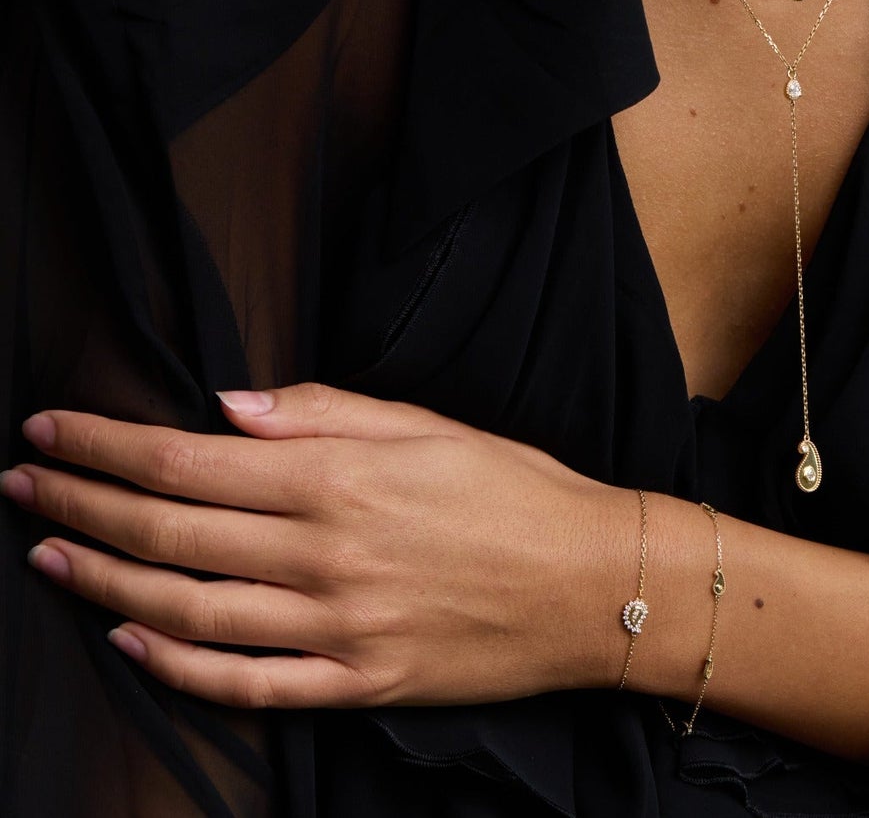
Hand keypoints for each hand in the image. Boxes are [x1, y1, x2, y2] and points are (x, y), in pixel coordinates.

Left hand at [0, 384, 626, 708]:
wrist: (590, 581)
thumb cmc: (515, 489)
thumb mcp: (429, 425)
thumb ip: (324, 413)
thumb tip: (229, 407)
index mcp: (341, 479)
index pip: (188, 461)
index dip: (106, 447)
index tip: (52, 432)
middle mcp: (324, 555)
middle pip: (170, 533)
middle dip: (81, 506)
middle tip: (22, 486)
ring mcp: (336, 628)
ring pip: (186, 610)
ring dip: (104, 581)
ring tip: (49, 557)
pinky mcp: (356, 681)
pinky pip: (245, 683)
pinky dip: (176, 665)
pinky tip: (130, 639)